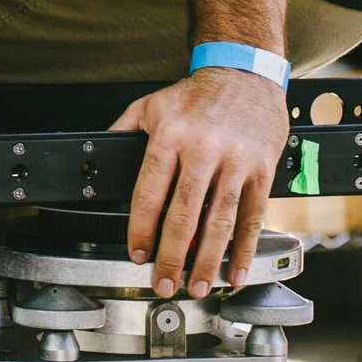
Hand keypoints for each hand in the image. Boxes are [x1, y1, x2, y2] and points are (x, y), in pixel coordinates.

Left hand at [111, 67, 289, 298]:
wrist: (245, 75)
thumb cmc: (196, 94)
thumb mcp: (150, 104)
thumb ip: (123, 131)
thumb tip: (99, 155)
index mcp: (170, 136)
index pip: (149, 192)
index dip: (141, 229)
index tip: (137, 253)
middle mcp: (203, 151)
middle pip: (184, 215)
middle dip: (172, 256)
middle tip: (163, 282)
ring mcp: (236, 163)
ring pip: (219, 222)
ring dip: (208, 261)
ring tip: (198, 286)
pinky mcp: (262, 172)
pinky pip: (252, 218)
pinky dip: (244, 250)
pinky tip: (236, 272)